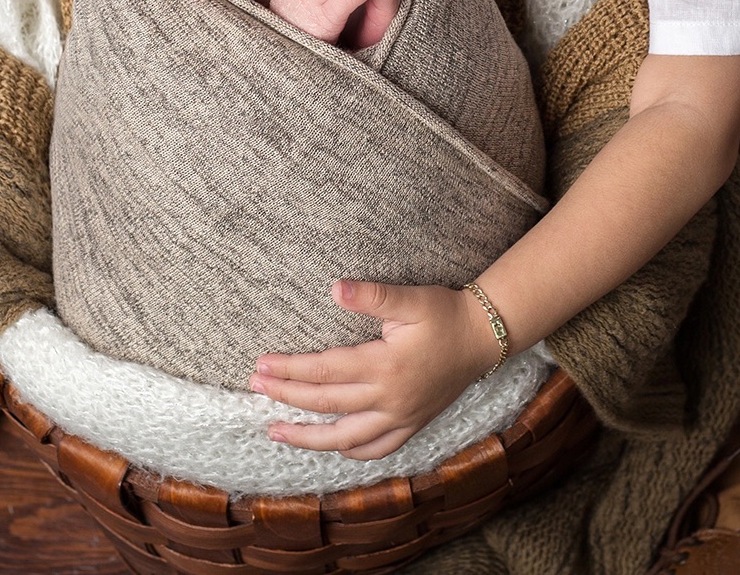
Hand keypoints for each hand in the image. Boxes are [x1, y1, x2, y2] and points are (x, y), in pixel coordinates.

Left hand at [248, 280, 500, 459]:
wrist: (484, 336)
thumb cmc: (446, 313)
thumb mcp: (411, 299)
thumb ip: (372, 296)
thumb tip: (335, 288)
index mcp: (386, 366)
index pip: (325, 371)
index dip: (291, 369)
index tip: (262, 364)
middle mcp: (390, 399)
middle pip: (327, 404)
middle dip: (287, 396)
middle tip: (255, 387)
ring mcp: (401, 417)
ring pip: (345, 438)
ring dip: (307, 438)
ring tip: (276, 432)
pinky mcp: (412, 424)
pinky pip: (377, 449)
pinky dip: (351, 452)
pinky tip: (332, 447)